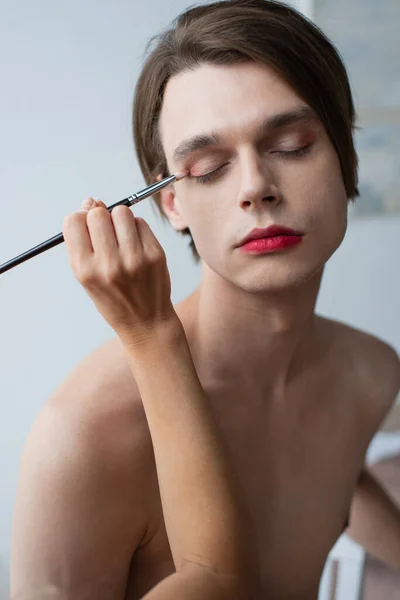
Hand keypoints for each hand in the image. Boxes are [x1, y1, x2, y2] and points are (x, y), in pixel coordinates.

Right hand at [62, 197, 178, 347]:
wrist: (146, 322)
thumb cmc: (113, 298)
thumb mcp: (87, 277)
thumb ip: (83, 241)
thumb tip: (90, 201)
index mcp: (85, 270)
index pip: (73, 222)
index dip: (79, 218)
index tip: (86, 225)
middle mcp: (109, 264)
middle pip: (97, 214)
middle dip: (99, 217)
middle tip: (106, 233)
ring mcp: (135, 259)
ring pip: (121, 212)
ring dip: (119, 219)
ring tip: (122, 238)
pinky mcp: (156, 254)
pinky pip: (141, 222)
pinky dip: (137, 228)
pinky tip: (136, 246)